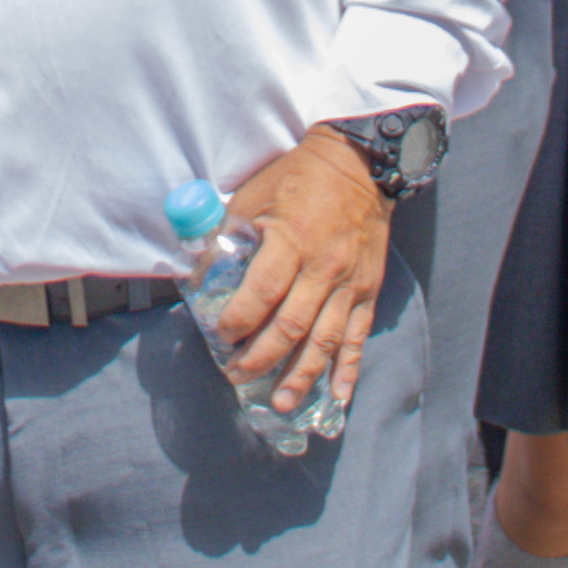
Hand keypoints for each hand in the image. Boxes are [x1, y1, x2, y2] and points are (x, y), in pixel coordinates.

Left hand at [210, 129, 394, 415]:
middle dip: (262, 357)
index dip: (239, 319)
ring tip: (281, 402)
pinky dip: (348, 368)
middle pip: (291, 325)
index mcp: (290, 241)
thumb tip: (199, 271)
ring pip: (324, 339)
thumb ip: (227, 234)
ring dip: (301, 375)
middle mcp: (322, 268)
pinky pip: (357, 336)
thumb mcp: (252, 197)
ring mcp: (349, 284)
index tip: (221, 335)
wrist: (359, 165)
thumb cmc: (297, 179)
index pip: (262, 292)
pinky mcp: (368, 291)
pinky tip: (337, 395)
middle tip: (238, 376)